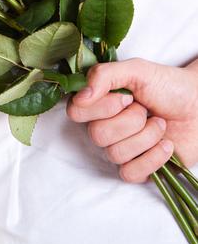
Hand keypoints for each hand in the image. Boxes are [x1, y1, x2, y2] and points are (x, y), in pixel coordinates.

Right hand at [66, 57, 197, 181]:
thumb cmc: (168, 86)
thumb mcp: (135, 70)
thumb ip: (103, 75)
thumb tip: (82, 96)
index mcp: (97, 104)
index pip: (76, 112)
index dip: (101, 107)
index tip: (127, 98)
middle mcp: (104, 127)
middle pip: (97, 135)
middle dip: (131, 121)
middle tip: (146, 110)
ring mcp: (120, 149)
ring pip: (115, 154)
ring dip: (146, 137)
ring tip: (161, 124)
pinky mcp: (138, 168)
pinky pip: (130, 173)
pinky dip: (152, 158)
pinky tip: (166, 145)